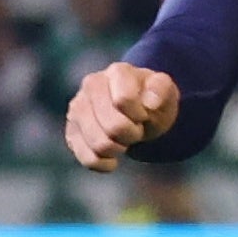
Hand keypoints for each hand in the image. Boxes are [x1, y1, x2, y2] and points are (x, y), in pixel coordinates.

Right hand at [66, 62, 180, 170]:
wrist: (139, 113)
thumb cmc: (153, 101)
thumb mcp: (166, 93)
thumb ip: (161, 90)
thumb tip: (150, 103)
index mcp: (117, 72)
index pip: (124, 101)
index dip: (140, 115)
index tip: (145, 113)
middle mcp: (91, 85)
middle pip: (114, 127)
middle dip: (133, 134)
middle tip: (137, 128)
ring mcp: (77, 108)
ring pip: (99, 144)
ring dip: (120, 148)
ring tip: (124, 138)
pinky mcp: (71, 132)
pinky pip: (87, 158)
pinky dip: (104, 164)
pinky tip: (112, 159)